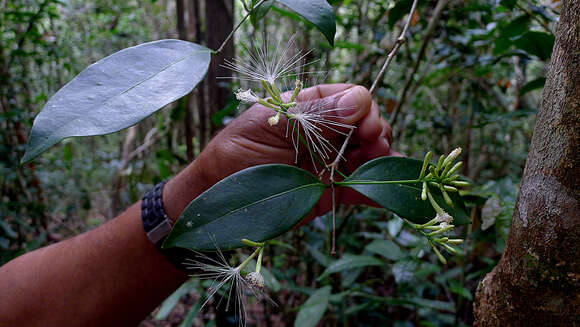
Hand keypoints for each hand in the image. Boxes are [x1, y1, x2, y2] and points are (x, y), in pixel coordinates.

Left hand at [165, 84, 398, 222]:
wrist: (218, 202)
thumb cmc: (233, 156)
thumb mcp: (266, 126)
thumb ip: (310, 113)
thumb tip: (356, 101)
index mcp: (307, 108)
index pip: (347, 97)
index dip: (362, 107)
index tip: (362, 122)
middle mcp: (323, 133)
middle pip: (365, 123)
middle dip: (377, 130)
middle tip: (374, 144)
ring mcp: (330, 162)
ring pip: (370, 153)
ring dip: (382, 156)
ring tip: (380, 165)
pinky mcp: (332, 192)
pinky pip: (361, 188)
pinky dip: (377, 188)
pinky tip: (387, 190)